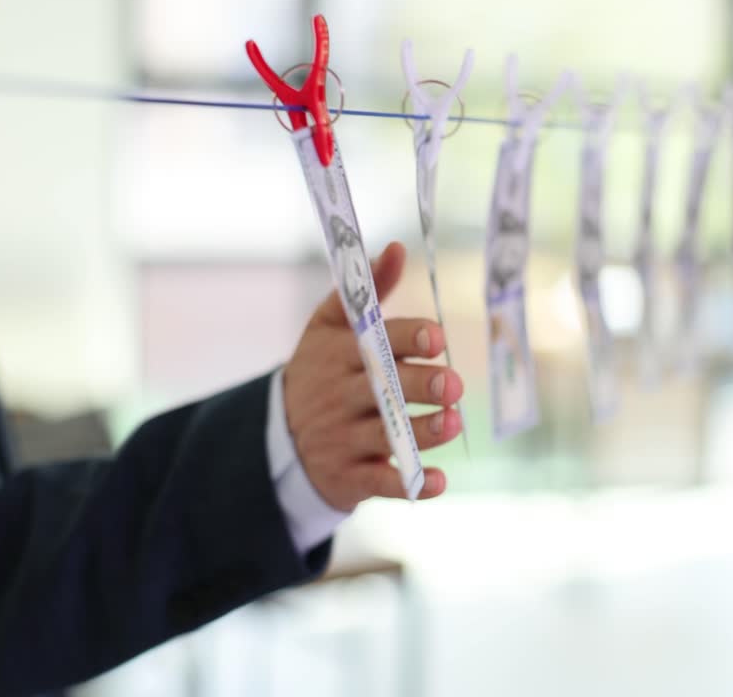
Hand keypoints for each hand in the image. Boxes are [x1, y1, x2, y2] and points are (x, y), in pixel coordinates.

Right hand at [283, 241, 461, 511]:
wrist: (279, 438)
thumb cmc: (320, 371)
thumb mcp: (330, 327)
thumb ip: (365, 289)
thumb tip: (397, 247)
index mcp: (338, 355)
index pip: (374, 343)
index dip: (406, 338)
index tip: (437, 337)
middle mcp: (339, 396)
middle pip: (380, 389)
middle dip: (418, 385)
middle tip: (453, 383)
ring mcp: (343, 439)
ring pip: (384, 436)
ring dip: (422, 431)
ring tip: (453, 422)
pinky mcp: (349, 477)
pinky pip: (381, 483)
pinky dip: (411, 484)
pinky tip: (439, 481)